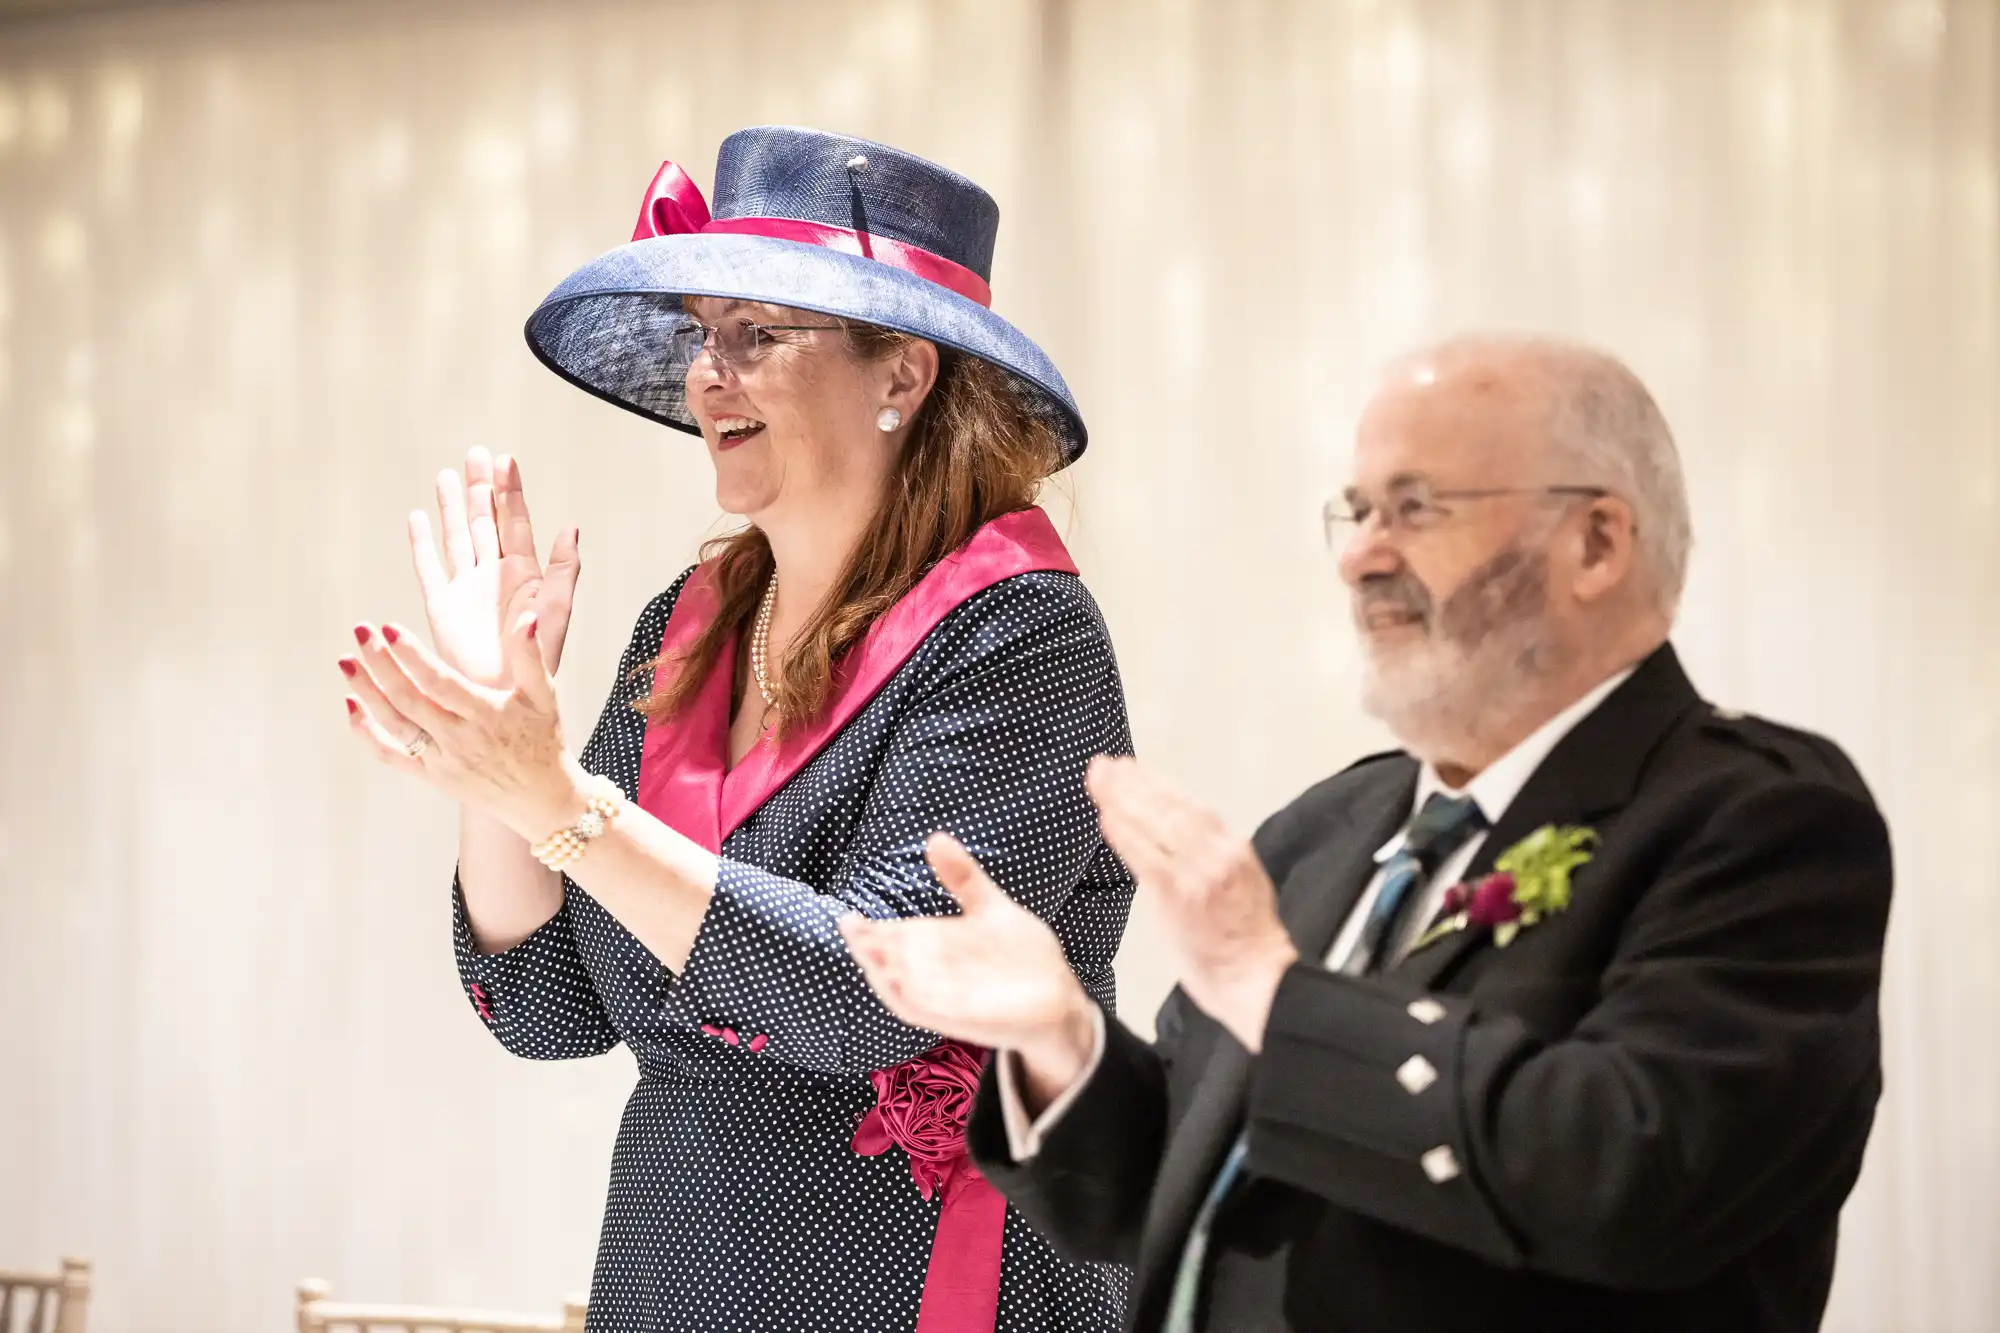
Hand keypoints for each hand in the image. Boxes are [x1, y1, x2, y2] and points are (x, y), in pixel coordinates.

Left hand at [338, 605, 583, 839]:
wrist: (542, 800)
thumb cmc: (543, 741)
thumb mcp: (544, 696)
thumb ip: (531, 656)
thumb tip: (526, 617)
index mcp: (486, 715)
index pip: (440, 683)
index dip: (412, 656)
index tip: (389, 628)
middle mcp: (460, 739)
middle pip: (409, 700)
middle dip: (380, 664)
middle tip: (361, 631)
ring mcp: (442, 760)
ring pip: (394, 725)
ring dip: (366, 692)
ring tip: (346, 661)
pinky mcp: (431, 777)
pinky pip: (391, 755)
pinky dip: (367, 733)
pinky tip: (351, 705)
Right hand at [412, 447, 580, 687]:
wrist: (504, 696)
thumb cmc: (536, 660)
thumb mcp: (556, 609)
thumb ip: (563, 567)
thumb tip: (570, 526)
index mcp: (524, 575)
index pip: (515, 523)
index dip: (510, 492)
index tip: (505, 459)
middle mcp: (493, 577)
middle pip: (484, 522)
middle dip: (479, 488)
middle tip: (474, 453)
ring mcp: (466, 590)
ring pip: (458, 538)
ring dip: (451, 508)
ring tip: (446, 476)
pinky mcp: (441, 607)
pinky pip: (429, 568)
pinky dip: (423, 544)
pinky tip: (418, 519)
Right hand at [841, 835, 1099, 1102]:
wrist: (1057, 996)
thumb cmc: (1019, 954)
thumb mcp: (989, 907)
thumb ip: (962, 878)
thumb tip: (935, 837)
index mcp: (937, 947)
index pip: (894, 939)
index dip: (870, 932)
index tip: (849, 918)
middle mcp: (936, 975)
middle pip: (892, 964)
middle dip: (871, 951)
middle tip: (853, 933)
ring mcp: (950, 1000)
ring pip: (904, 992)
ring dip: (885, 976)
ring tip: (869, 956)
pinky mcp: (967, 1021)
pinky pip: (933, 1014)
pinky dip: (916, 1001)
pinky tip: (901, 985)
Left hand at [1087, 756, 1298, 1051]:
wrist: (1258, 979)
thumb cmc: (1246, 943)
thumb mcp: (1240, 885)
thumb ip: (1211, 859)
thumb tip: (1180, 840)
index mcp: (1233, 849)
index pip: (1189, 804)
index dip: (1156, 782)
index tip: (1129, 767)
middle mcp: (1218, 854)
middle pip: (1170, 806)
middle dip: (1132, 782)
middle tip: (1102, 764)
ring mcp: (1199, 873)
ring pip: (1157, 824)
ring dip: (1122, 798)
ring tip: (1097, 781)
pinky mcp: (1180, 896)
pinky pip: (1147, 857)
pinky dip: (1125, 834)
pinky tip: (1106, 817)